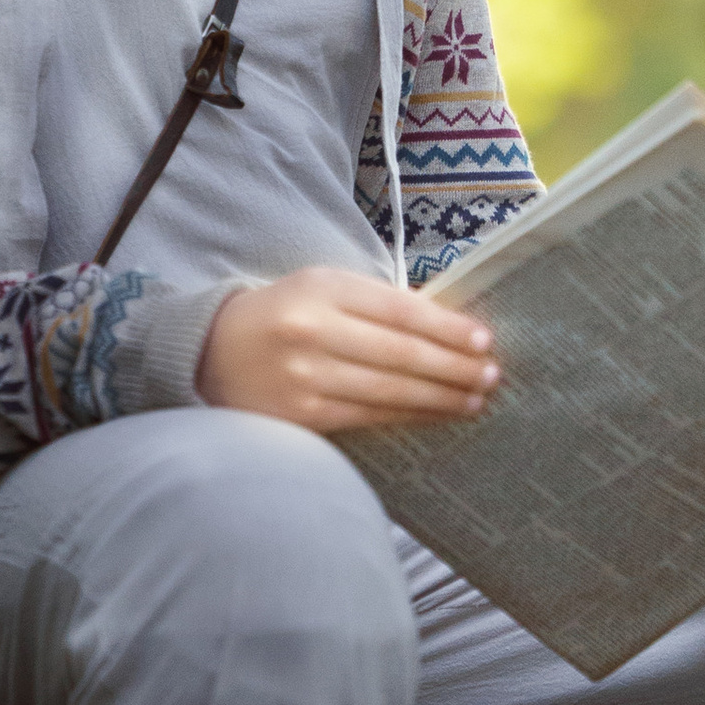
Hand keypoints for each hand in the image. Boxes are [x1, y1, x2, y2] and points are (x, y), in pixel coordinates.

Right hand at [198, 266, 499, 433]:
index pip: (399, 309)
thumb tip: (448, 326)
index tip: (484, 340)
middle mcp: (310, 331)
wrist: (212, 352)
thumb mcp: (323, 288)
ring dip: (440, 397)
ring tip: (474, 398)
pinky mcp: (301, 416)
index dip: (447, 327)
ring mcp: (303, 377)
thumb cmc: (284, 315)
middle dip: (453, 367)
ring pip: (389, 391)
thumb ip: (376, 303)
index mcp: (321, 288)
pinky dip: (409, 416)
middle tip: (491, 375)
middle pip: (400, 353)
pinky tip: (436, 414)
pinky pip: (369, 417)